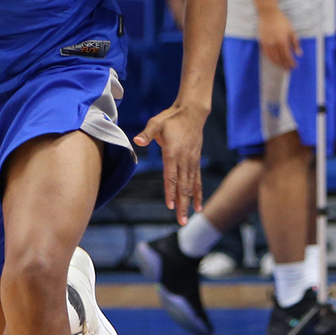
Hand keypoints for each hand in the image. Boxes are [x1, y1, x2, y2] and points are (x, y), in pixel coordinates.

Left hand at [134, 104, 206, 222]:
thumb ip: (147, 133)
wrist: (192, 112)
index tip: (170, 206)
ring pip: (191, 186)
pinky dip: (198, 194)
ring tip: (187, 219)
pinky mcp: (196, 161)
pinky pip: (197, 181)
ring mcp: (192, 161)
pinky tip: (198, 206)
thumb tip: (137, 140)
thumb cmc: (171, 118)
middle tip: (181, 222)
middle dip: (182, 205)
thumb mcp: (156, 122)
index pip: (171, 176)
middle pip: (183, 187)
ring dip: (189, 203)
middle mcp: (184, 160)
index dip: (170, 192)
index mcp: (173, 153)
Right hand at [259, 8, 299, 70]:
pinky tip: (274, 61)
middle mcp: (274, 45)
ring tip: (282, 66)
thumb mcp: (291, 31)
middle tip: (289, 69)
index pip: (287, 56)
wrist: (268, 14)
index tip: (294, 66)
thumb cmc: (282, 21)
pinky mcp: (262, 43)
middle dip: (285, 65)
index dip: (291, 63)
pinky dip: (271, 59)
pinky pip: (266, 54)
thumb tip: (299, 54)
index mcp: (282, 42)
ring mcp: (267, 44)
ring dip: (278, 64)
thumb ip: (295, 43)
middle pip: (280, 59)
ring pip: (272, 58)